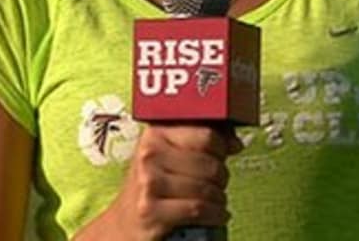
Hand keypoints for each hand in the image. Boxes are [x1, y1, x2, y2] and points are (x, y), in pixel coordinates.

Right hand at [75, 124, 242, 240]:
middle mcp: (149, 155)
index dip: (221, 149)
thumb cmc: (152, 187)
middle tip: (217, 185)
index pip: (206, 135)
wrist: (123, 224)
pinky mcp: (151, 210)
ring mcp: (149, 183)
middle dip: (221, 179)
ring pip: (207, 189)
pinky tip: (215, 215)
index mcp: (155, 134)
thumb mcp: (169, 156)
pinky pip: (199, 209)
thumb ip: (201, 142)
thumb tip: (235, 142)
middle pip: (210, 164)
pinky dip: (215, 215)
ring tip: (215, 201)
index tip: (221, 157)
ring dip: (219, 199)